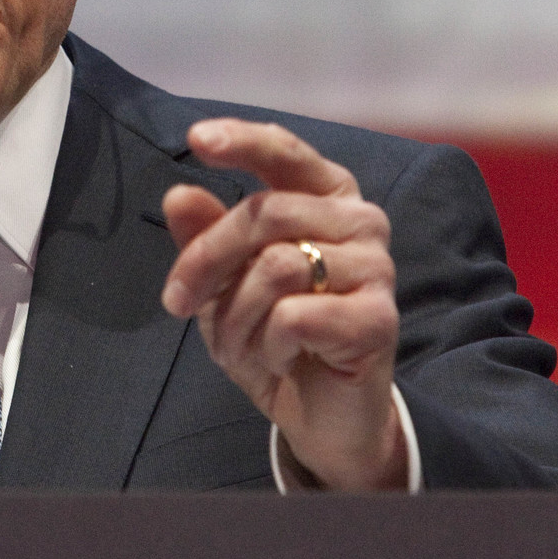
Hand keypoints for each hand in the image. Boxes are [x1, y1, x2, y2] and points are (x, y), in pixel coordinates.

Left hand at [160, 119, 406, 490]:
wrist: (322, 418)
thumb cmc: (276, 338)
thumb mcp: (226, 286)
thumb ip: (206, 238)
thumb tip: (180, 194)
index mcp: (326, 197)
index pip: (285, 152)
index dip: (242, 140)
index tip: (196, 140)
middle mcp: (360, 222)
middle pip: (265, 213)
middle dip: (207, 259)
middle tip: (178, 302)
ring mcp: (377, 268)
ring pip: (276, 267)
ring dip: (237, 315)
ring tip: (242, 344)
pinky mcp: (379, 319)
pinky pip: (295, 316)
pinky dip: (269, 344)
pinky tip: (282, 358)